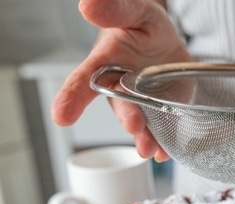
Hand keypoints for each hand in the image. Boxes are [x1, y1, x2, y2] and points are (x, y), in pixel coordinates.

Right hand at [51, 0, 190, 160]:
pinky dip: (163, 143)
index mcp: (106, 63)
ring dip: (144, 139)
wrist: (167, 43)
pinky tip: (164, 153)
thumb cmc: (145, 27)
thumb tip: (88, 4)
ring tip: (150, 150)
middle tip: (135, 126)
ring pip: (139, 124)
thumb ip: (116, 10)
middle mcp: (118, 89)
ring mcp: (139, 105)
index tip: (62, 116)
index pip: (83, 81)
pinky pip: (159, 131)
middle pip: (119, 106)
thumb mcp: (137, 13)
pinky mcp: (158, 114)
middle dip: (127, 118)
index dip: (72, 98)